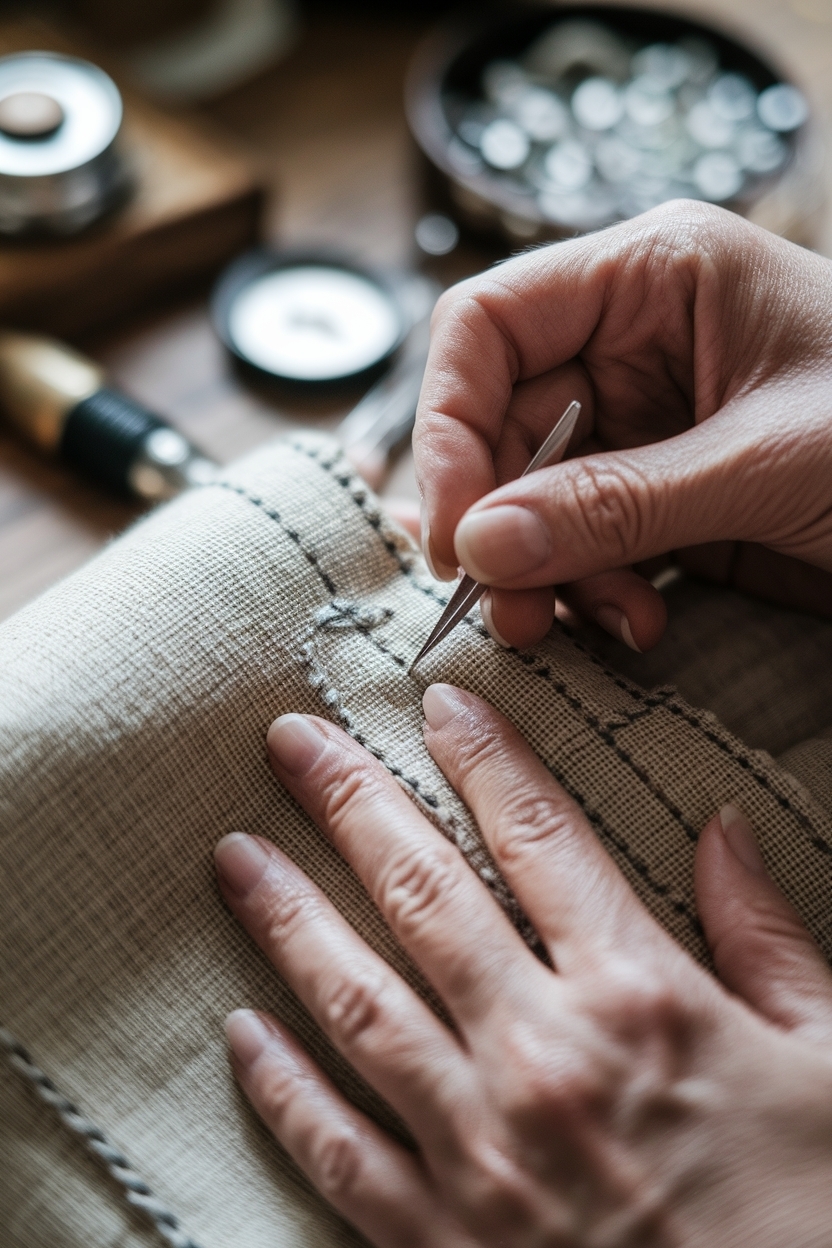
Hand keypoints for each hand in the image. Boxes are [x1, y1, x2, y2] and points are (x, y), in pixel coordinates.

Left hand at [215, 686, 831, 1246]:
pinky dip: (285, 1091)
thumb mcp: (831, 1058)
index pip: (542, 838)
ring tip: (237, 858)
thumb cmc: (817, 1210)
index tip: (437, 703)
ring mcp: (484, 1153)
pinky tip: (241, 1032)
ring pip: (361, 1006)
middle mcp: (546, 1058)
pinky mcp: (443, 1243)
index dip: (484, 758)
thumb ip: (767, 936)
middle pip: (425, 897)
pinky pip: (342, 1154)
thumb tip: (723, 831)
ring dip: (291, 922)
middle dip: (350, 805)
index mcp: (643, 999)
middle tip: (289, 743)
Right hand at [413, 201, 831, 650]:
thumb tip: (481, 543)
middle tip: (506, 606)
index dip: (447, 424)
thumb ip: (617, 502)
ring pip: (530, 497)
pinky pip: (581, 541)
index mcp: (653, 277)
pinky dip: (589, 590)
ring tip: (581, 626)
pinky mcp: (660, 494)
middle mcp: (633, 342)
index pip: (488, 326)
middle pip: (499, 424)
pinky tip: (636, 620)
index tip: (455, 528)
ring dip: (543, 571)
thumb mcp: (766, 462)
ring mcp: (644, 423)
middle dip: (498, 523)